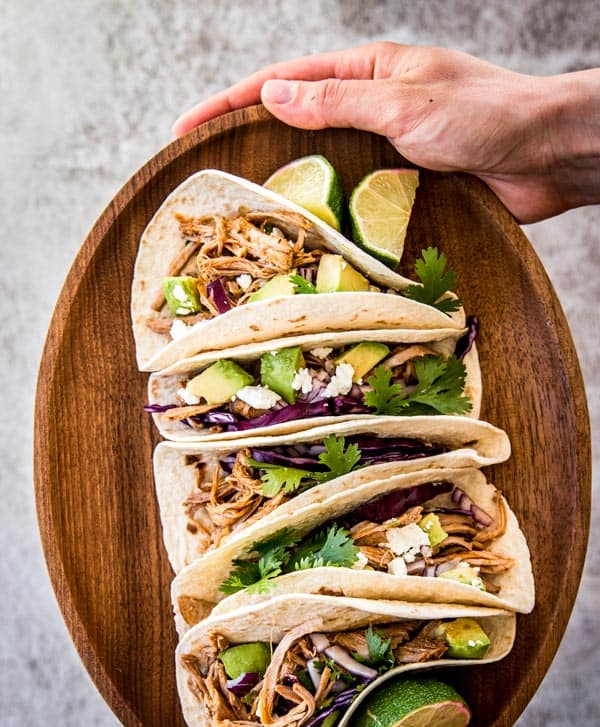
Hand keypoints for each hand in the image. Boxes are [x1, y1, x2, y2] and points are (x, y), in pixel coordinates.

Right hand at [173, 43, 599, 223]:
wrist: (546, 155)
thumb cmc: (485, 115)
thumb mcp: (402, 102)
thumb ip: (337, 101)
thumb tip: (272, 95)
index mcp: (368, 72)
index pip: (284, 82)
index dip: (231, 103)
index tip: (186, 127)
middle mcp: (373, 107)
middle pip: (297, 124)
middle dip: (250, 145)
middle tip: (207, 177)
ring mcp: (388, 148)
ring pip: (325, 166)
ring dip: (289, 186)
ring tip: (247, 215)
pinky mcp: (406, 185)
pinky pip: (356, 198)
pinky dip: (330, 214)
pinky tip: (309, 235)